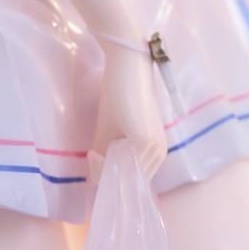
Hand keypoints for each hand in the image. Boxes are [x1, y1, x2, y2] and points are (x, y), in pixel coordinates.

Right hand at [88, 45, 167, 184]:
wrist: (126, 69)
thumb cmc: (120, 94)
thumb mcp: (109, 131)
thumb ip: (104, 155)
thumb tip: (93, 179)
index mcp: (154, 150)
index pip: (133, 177)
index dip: (110, 175)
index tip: (92, 165)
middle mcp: (159, 152)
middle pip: (130, 180)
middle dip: (107, 175)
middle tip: (89, 159)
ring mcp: (154, 148)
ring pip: (127, 175)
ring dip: (104, 170)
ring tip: (90, 155)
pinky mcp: (145, 142)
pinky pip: (124, 166)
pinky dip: (105, 165)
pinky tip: (93, 154)